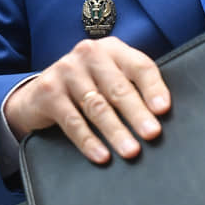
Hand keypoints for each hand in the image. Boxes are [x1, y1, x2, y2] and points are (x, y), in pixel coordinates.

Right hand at [4, 37, 170, 162]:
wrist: (40, 92)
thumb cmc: (88, 86)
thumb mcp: (110, 78)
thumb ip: (133, 87)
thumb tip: (162, 116)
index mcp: (112, 49)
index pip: (139, 66)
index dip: (153, 88)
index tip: (163, 110)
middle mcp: (89, 54)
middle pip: (118, 88)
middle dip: (137, 114)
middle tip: (152, 134)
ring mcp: (67, 71)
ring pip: (97, 107)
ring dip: (116, 131)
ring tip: (131, 151)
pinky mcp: (49, 92)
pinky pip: (73, 122)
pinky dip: (89, 141)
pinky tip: (102, 156)